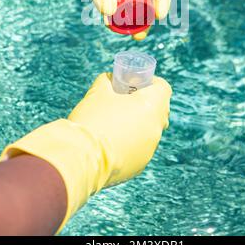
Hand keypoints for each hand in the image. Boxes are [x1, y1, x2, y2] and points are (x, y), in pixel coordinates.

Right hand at [0, 72, 171, 232]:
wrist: (80, 158)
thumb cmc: (92, 119)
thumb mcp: (98, 92)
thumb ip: (107, 81)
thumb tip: (110, 78)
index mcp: (152, 106)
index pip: (163, 88)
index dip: (151, 82)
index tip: (135, 83)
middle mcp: (156, 128)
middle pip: (158, 110)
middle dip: (144, 103)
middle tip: (124, 100)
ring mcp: (149, 149)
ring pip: (149, 130)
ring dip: (137, 123)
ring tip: (113, 122)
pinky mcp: (139, 165)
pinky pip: (140, 148)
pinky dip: (130, 142)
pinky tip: (110, 142)